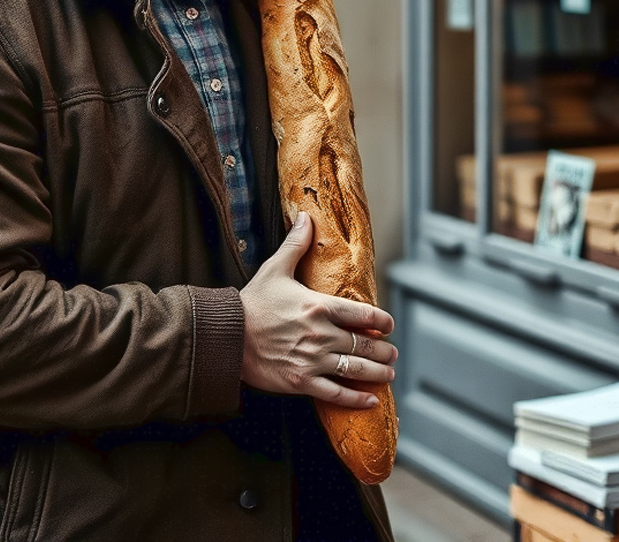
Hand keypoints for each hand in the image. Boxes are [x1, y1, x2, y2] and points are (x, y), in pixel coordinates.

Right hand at [239, 211, 397, 408]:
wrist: (226, 336)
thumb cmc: (251, 303)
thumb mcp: (274, 268)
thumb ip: (295, 244)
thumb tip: (306, 218)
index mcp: (318, 305)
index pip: (362, 314)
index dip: (382, 320)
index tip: (389, 324)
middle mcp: (320, 334)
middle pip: (363, 344)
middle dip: (383, 349)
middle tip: (392, 351)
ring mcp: (312, 360)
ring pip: (355, 369)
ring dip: (377, 371)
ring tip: (388, 371)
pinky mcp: (301, 382)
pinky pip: (336, 393)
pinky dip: (356, 399)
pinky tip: (370, 400)